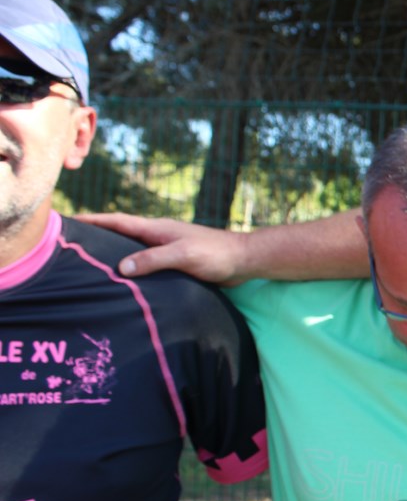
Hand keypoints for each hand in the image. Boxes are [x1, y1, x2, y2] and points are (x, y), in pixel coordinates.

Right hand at [75, 213, 248, 282]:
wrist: (244, 260)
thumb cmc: (216, 255)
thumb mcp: (184, 256)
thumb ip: (154, 259)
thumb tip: (121, 267)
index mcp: (157, 229)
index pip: (118, 222)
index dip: (94, 221)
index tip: (68, 220)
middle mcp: (159, 236)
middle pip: (121, 235)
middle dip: (97, 236)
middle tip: (71, 244)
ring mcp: (167, 249)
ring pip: (133, 250)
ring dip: (113, 254)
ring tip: (89, 264)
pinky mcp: (176, 263)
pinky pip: (147, 264)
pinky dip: (132, 268)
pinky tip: (124, 281)